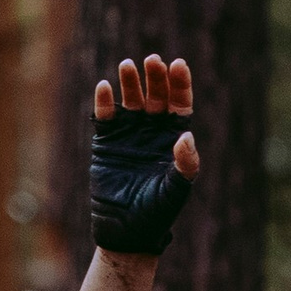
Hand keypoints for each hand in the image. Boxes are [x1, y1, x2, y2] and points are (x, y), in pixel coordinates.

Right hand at [91, 54, 200, 253]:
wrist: (126, 229)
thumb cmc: (158, 211)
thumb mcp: (176, 188)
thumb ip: (185, 163)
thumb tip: (186, 135)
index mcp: (174, 137)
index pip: (179, 103)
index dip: (179, 83)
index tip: (178, 65)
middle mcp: (153, 129)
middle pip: (156, 95)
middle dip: (155, 77)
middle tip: (153, 61)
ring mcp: (129, 132)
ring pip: (131, 99)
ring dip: (130, 82)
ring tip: (128, 66)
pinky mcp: (107, 140)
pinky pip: (106, 116)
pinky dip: (105, 101)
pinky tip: (105, 87)